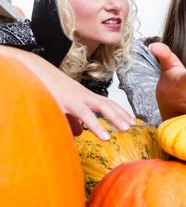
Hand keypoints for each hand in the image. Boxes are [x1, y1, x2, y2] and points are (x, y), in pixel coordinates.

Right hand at [0, 45, 134, 139]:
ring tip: (125, 129)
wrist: (31, 71)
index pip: (106, 103)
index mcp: (84, 96)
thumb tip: (81, 132)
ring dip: (114, 118)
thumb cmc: (47, 89)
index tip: (131, 120)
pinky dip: (96, 125)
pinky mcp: (66, 102)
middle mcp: (83, 95)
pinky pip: (84, 115)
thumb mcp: (63, 107)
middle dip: (120, 114)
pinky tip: (104, 135)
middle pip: (107, 104)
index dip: (119, 111)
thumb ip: (73, 121)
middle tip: (133, 126)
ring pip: (100, 107)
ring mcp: (76, 98)